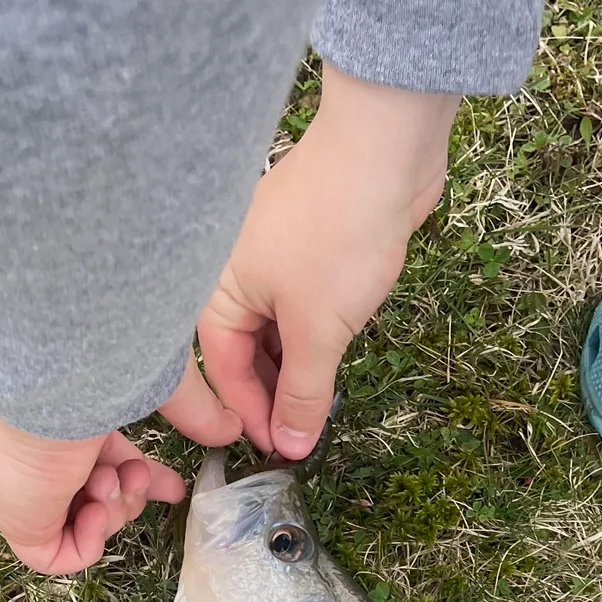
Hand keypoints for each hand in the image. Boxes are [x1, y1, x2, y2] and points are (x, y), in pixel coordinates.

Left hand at [0, 356, 239, 573]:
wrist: (50, 381)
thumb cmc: (94, 369)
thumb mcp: (160, 388)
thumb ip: (196, 411)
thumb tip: (232, 429)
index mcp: (66, 422)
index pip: (105, 461)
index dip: (142, 479)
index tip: (175, 490)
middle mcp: (41, 456)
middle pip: (98, 496)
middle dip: (133, 495)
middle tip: (138, 477)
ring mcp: (27, 491)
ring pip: (84, 525)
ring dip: (114, 508)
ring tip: (109, 480)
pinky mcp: (20, 522)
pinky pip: (58, 557)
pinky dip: (89, 543)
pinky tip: (96, 510)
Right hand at [198, 64, 459, 459]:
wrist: (384, 150)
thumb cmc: (338, 233)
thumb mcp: (318, 330)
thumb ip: (304, 393)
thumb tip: (291, 445)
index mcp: (217, 290)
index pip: (225, 370)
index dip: (253, 415)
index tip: (283, 451)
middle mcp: (234, 272)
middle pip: (245, 350)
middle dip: (275, 394)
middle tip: (303, 434)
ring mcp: (271, 256)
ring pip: (275, 328)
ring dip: (296, 367)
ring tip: (321, 405)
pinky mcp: (306, 246)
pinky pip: (299, 304)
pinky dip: (312, 335)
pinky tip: (332, 359)